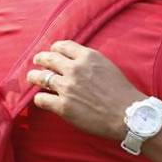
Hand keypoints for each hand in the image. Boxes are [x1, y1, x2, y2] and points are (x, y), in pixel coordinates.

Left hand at [27, 41, 145, 140]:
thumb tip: (78, 62)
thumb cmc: (123, 93)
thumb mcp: (108, 67)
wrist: (129, 115)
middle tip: (37, 62)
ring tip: (32, 78)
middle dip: (40, 60)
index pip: (62, 46)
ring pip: (40, 77)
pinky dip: (40, 98)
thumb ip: (91, 62)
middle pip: (48, 59)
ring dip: (34, 77)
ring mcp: (67, 88)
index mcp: (88, 57)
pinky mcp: (63, 106)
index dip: (55, 49)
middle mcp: (74, 69)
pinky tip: (42, 99)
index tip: (52, 52)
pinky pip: (41, 99)